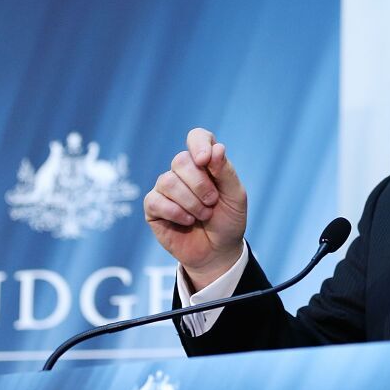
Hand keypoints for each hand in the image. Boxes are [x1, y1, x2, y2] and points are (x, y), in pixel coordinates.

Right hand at [143, 128, 246, 290]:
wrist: (219, 251)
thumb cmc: (228, 221)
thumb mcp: (235, 196)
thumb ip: (225, 171)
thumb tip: (216, 148)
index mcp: (205, 163)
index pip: (197, 138)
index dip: (199, 144)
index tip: (205, 160)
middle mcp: (183, 171)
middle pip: (181, 161)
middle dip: (200, 184)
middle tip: (213, 202)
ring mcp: (166, 188)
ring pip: (168, 181)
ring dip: (191, 202)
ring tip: (204, 215)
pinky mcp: (153, 207)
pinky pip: (156, 200)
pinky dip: (176, 212)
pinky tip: (188, 221)